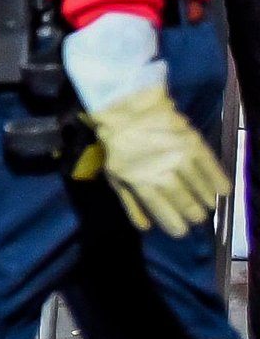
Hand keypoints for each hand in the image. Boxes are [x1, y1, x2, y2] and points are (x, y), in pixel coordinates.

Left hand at [84, 80, 230, 234]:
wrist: (125, 108)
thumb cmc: (117, 146)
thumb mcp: (115, 175)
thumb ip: (130, 203)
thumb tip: (147, 227)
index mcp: (141, 182)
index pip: (165, 212)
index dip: (176, 226)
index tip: (182, 231)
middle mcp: (163, 172)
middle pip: (187, 204)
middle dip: (194, 215)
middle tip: (197, 217)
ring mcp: (180, 157)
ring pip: (202, 189)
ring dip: (207, 200)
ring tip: (208, 204)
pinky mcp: (193, 142)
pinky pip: (212, 167)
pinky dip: (220, 181)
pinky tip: (223, 190)